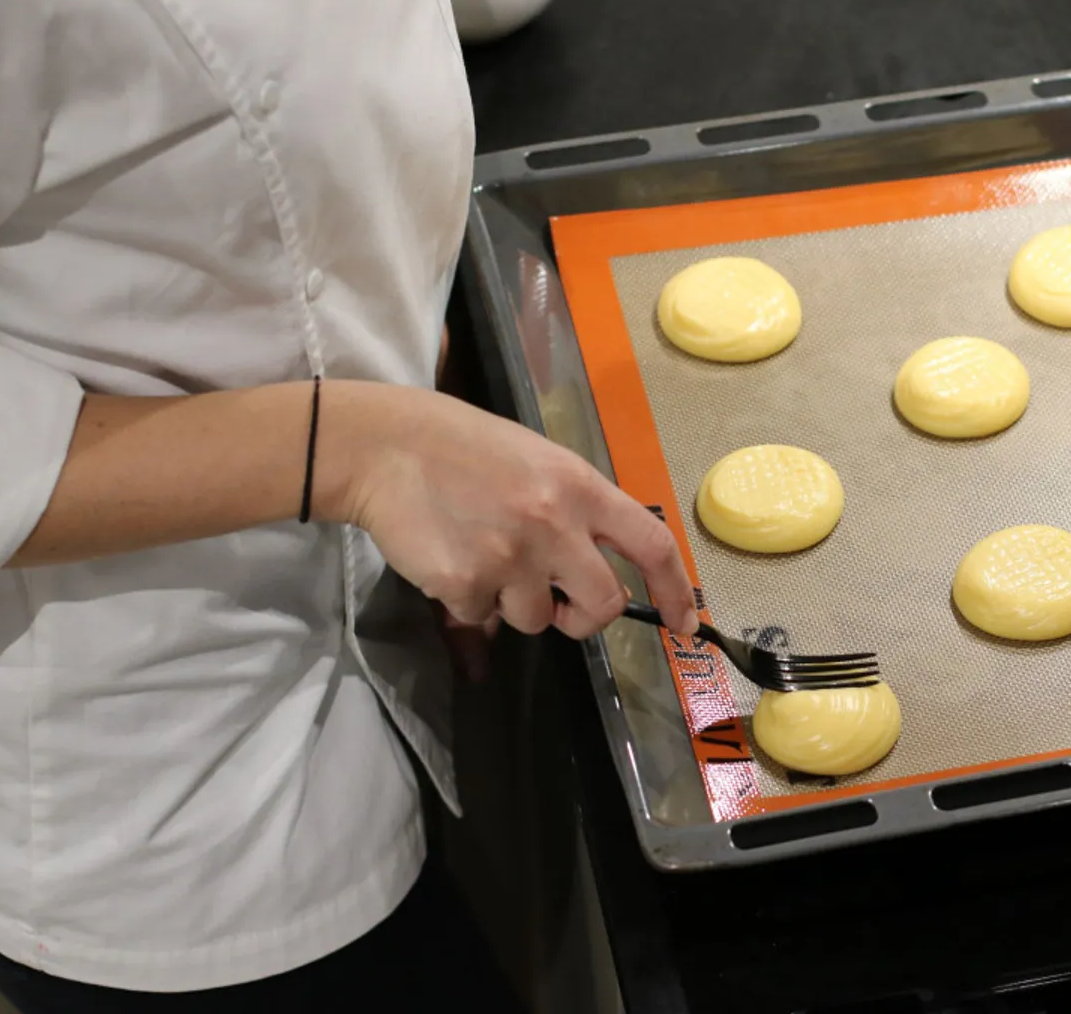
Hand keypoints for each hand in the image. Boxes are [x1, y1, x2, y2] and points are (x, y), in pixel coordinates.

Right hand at [320, 384, 697, 639]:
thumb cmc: (466, 449)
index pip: (651, 544)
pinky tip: (451, 557)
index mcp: (581, 487)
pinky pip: (481, 618)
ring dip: (514, 604)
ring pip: (536, 619)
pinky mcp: (465, 584)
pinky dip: (468, 601)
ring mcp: (511, 557)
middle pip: (604, 604)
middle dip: (585, 617)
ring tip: (484, 555)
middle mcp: (555, 523)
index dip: (674, 590)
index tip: (684, 623)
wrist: (386, 447)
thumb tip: (596, 579)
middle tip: (559, 604)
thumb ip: (576, 514)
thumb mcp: (540, 463)